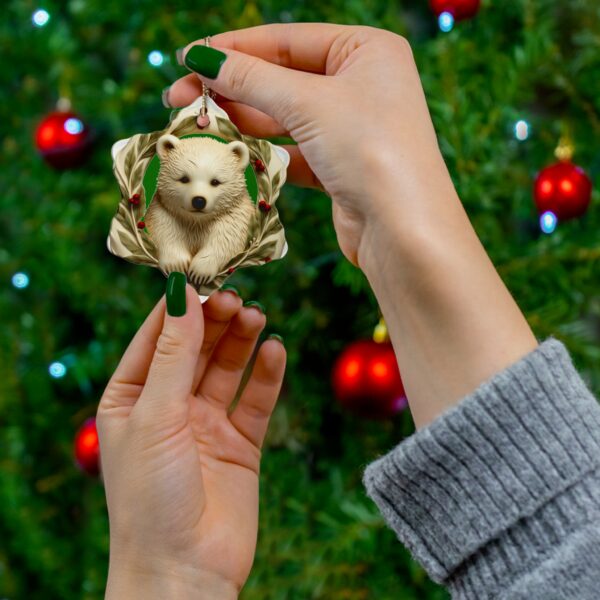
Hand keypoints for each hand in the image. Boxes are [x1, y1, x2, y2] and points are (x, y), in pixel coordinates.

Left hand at [97, 283, 284, 597]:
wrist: (185, 572)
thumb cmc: (150, 497)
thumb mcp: (155, 415)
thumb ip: (173, 354)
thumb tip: (181, 295)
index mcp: (131, 398)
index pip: (156, 337)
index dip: (178, 307)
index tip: (201, 276)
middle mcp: (169, 407)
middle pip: (196, 348)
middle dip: (215, 321)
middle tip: (237, 297)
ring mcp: (206, 424)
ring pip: (227, 368)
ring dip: (242, 340)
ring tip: (257, 316)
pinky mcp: (240, 443)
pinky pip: (256, 399)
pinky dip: (267, 374)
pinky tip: (276, 350)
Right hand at [167, 25, 536, 428]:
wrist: (404, 232)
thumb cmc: (371, 151)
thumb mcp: (308, 103)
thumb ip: (252, 79)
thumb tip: (202, 58)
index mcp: (366, 50)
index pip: (287, 40)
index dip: (234, 49)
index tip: (189, 59)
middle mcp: (362, 85)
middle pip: (282, 79)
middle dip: (231, 89)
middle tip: (180, 99)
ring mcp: (352, 128)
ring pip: (284, 118)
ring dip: (242, 122)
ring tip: (198, 126)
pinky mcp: (341, 167)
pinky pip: (293, 151)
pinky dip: (264, 153)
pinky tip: (231, 155)